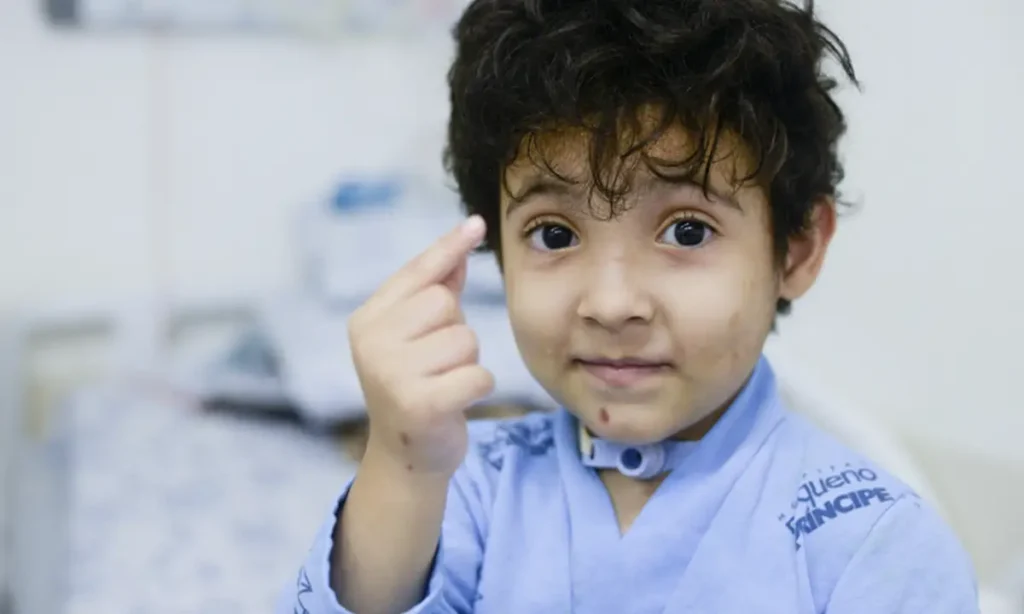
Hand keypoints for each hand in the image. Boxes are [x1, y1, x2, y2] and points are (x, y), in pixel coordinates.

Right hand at [348, 215, 494, 476]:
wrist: (407, 456)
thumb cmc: (417, 386)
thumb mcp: (418, 335)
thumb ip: (436, 289)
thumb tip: (462, 242)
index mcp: (367, 320)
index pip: (417, 273)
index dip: (448, 248)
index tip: (476, 223)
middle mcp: (372, 343)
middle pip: (445, 303)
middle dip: (456, 330)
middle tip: (437, 362)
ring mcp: (391, 375)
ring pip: (465, 340)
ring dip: (468, 362)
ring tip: (443, 382)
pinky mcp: (419, 405)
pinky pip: (478, 375)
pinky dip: (477, 388)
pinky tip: (454, 403)